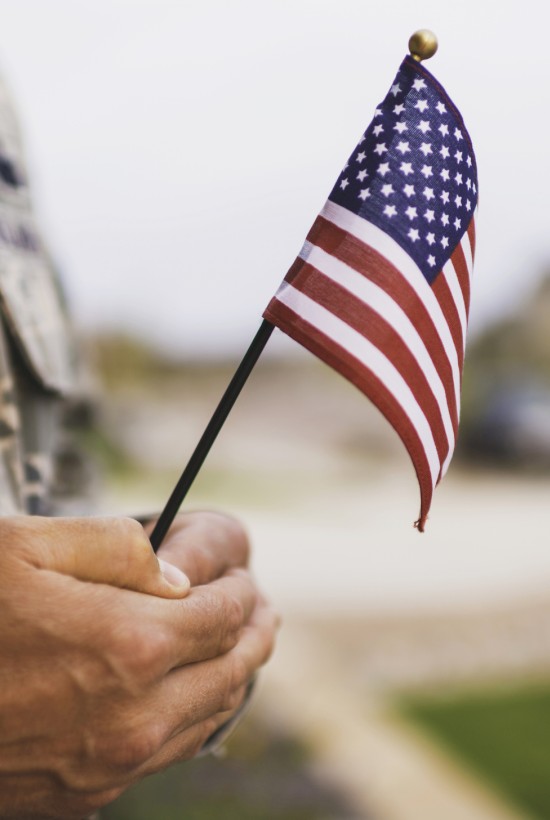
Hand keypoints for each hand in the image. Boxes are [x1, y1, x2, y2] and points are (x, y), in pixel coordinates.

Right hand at [0, 513, 277, 818]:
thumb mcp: (26, 548)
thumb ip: (116, 548)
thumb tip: (174, 575)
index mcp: (128, 646)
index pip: (222, 614)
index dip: (240, 589)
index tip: (245, 576)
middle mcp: (133, 716)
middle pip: (231, 669)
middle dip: (255, 632)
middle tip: (264, 609)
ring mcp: (112, 763)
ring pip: (209, 715)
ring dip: (234, 675)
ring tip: (244, 645)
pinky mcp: (86, 793)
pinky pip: (168, 751)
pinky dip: (194, 715)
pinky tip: (190, 692)